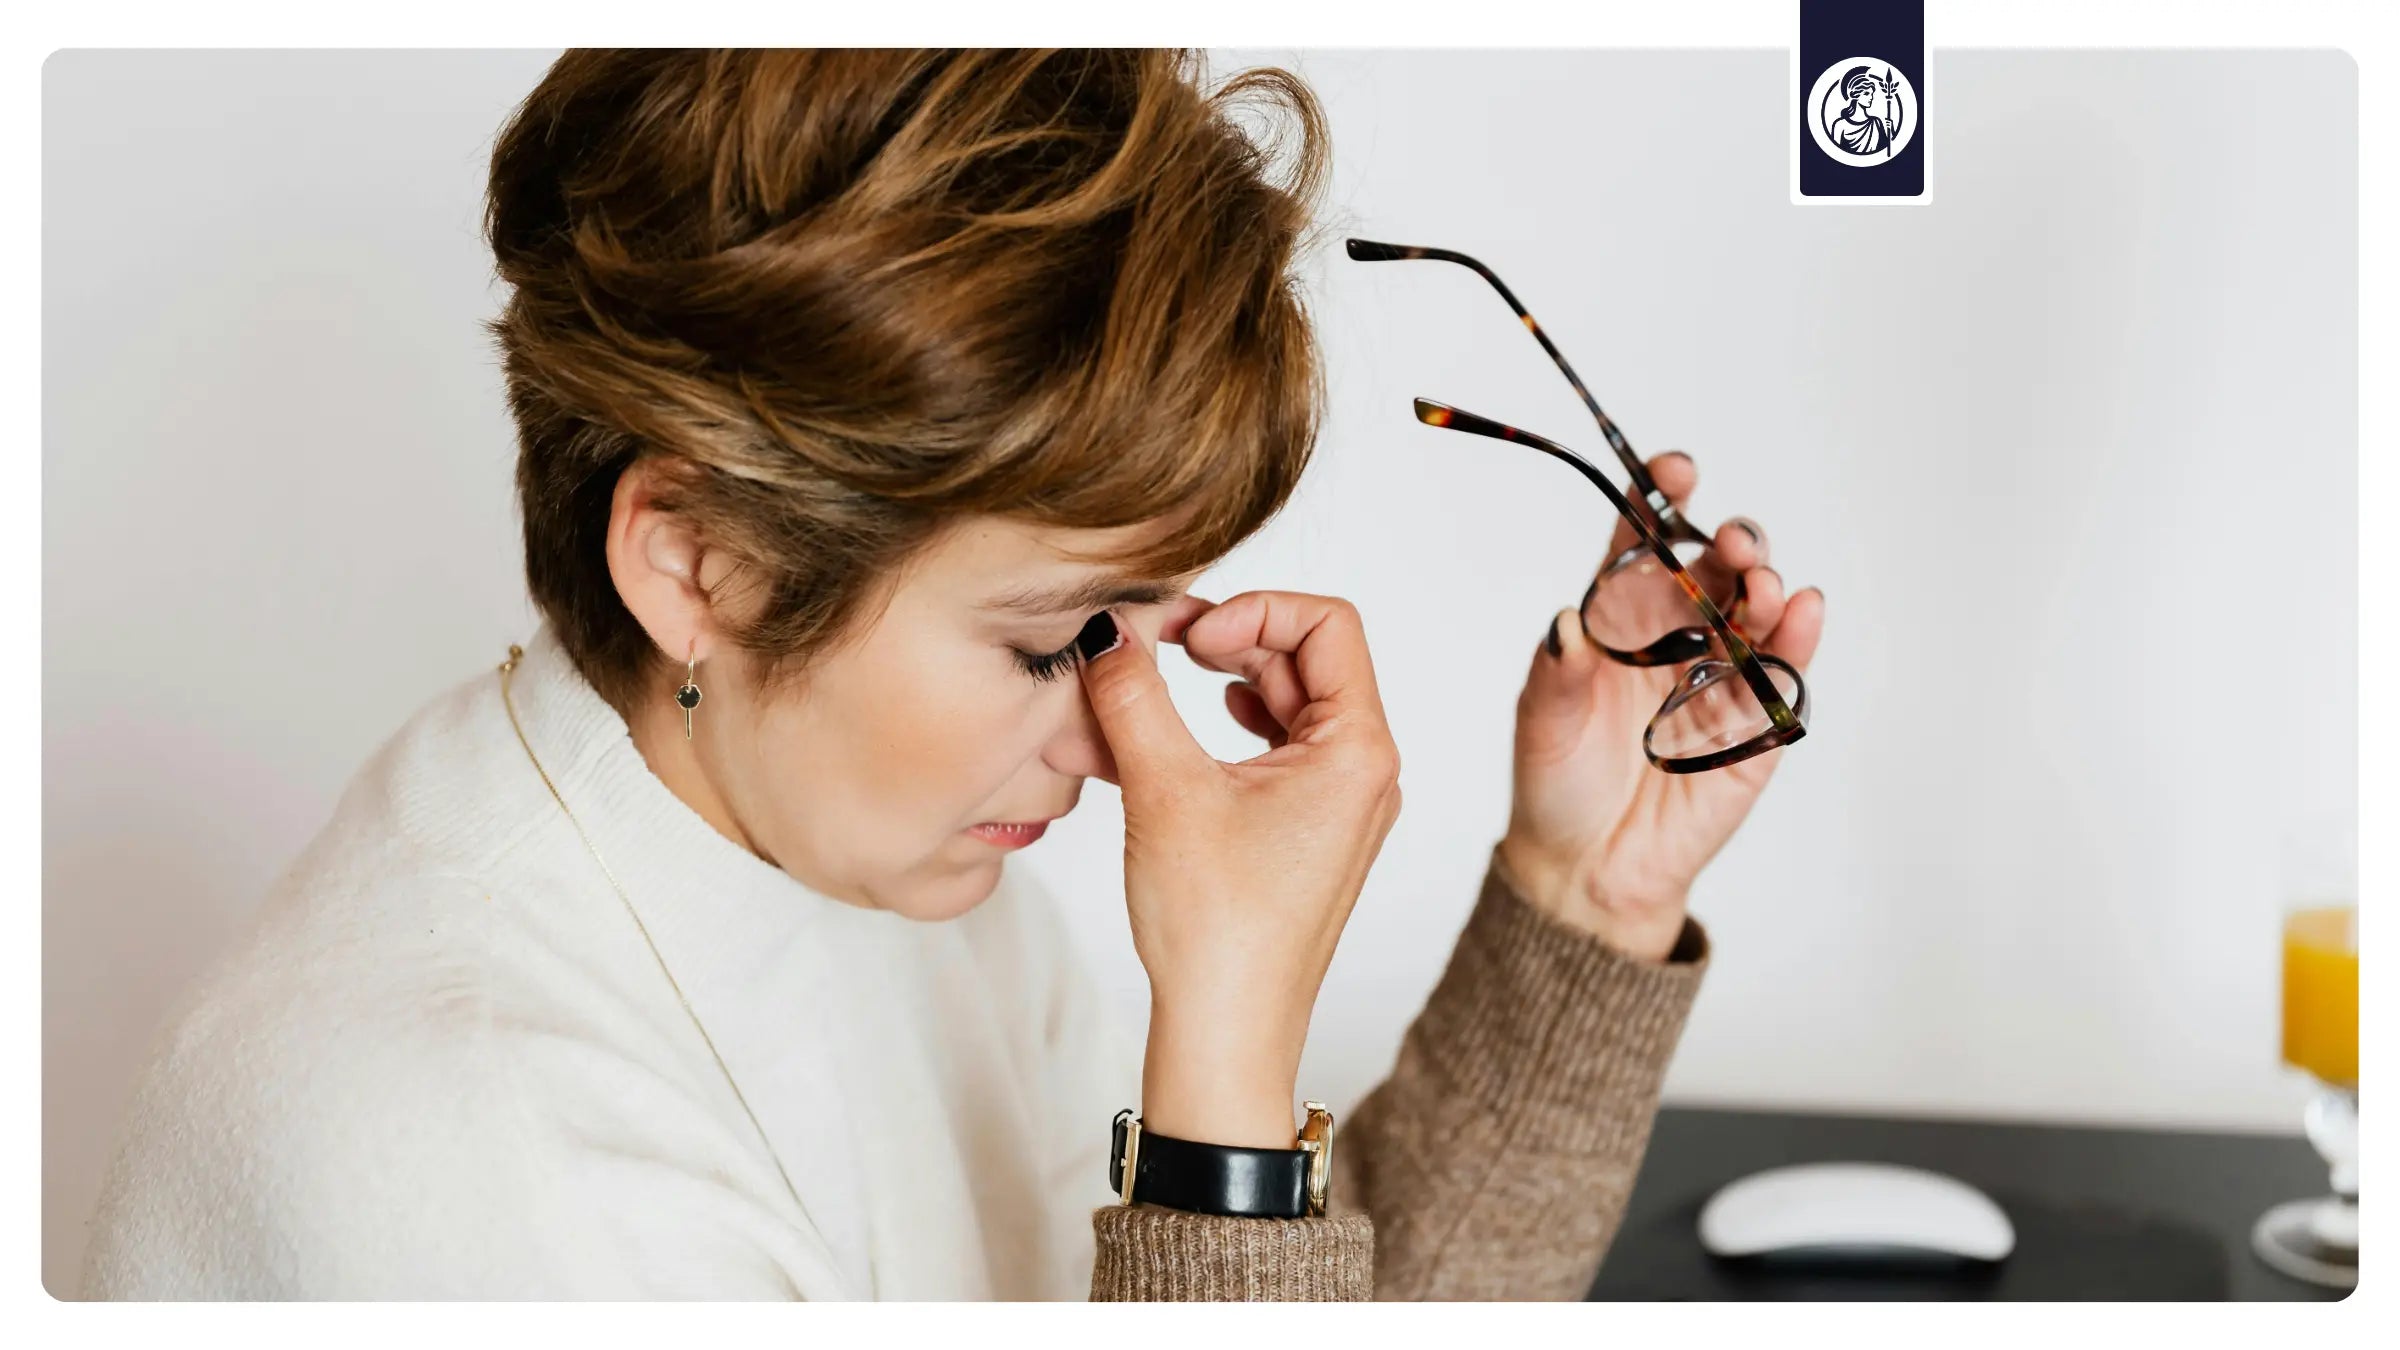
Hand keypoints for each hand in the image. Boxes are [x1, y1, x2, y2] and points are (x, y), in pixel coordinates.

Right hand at [1078, 592, 1401, 1147]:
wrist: (1227, 1033)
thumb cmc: (1219, 929)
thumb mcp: (1164, 790)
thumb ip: (1134, 693)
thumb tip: (1107, 629)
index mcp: (1359, 750)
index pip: (1327, 623)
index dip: (1254, 608)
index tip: (1187, 635)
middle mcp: (1363, 772)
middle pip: (1305, 659)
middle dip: (1225, 641)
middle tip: (1157, 645)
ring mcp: (1337, 805)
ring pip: (1282, 706)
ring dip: (1216, 685)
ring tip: (1151, 688)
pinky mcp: (1305, 834)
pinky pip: (1270, 752)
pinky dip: (1221, 731)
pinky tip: (1171, 737)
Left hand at [1497, 451, 1825, 960]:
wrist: (1586, 867)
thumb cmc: (1555, 780)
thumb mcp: (1541, 723)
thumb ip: (1556, 673)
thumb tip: (1564, 624)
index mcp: (1619, 616)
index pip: (1644, 542)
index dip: (1661, 500)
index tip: (1674, 470)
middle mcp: (1677, 634)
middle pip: (1714, 568)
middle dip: (1729, 544)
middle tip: (1731, 544)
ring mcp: (1721, 675)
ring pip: (1756, 612)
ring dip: (1765, 587)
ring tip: (1762, 584)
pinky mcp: (1754, 724)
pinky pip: (1782, 673)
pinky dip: (1798, 640)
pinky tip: (1804, 610)